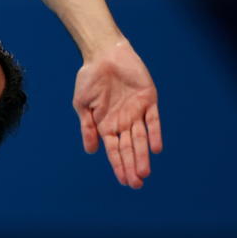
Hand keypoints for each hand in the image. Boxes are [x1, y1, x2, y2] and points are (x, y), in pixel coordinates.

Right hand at [73, 39, 162, 187]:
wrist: (103, 54)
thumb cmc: (89, 78)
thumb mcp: (82, 104)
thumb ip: (87, 127)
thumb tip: (91, 151)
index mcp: (106, 124)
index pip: (114, 150)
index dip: (119, 165)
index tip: (124, 181)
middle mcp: (123, 121)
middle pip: (129, 148)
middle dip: (132, 166)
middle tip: (136, 183)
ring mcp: (136, 111)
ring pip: (141, 138)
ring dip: (142, 155)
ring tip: (144, 173)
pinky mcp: (148, 100)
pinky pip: (153, 120)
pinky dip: (154, 133)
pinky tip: (155, 148)